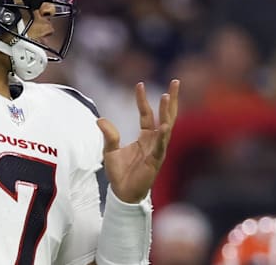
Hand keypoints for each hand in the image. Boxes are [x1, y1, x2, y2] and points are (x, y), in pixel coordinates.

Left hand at [96, 79, 179, 202]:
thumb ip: (108, 135)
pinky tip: (165, 125)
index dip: (143, 99)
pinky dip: (163, 136)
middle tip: (175, 81)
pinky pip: (161, 146)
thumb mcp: (109, 151)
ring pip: (166, 127)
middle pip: (166, 115)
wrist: (122, 194)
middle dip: (171, 99)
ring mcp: (157, 150)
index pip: (147, 114)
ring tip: (167, 95)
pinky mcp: (155, 161)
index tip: (139, 84)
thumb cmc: (119, 174)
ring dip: (167, 111)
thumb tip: (99, 119)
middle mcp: (154, 141)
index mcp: (145, 137)